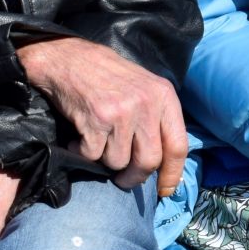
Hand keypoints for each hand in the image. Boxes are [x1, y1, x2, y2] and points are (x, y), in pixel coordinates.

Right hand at [18, 36, 188, 193]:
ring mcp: (122, 112)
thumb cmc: (108, 77)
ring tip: (98, 142)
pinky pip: (93, 155)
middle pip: (149, 161)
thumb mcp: (145, 88)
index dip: (173, 174)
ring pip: (118, 162)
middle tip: (124, 179)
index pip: (179, 146)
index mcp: (164, 96)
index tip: (165, 190)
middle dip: (135, 177)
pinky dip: (83, 153)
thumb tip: (164, 164)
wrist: (69, 59)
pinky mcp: (96, 120)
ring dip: (105, 160)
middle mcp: (147, 104)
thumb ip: (157, 119)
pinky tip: (80, 137)